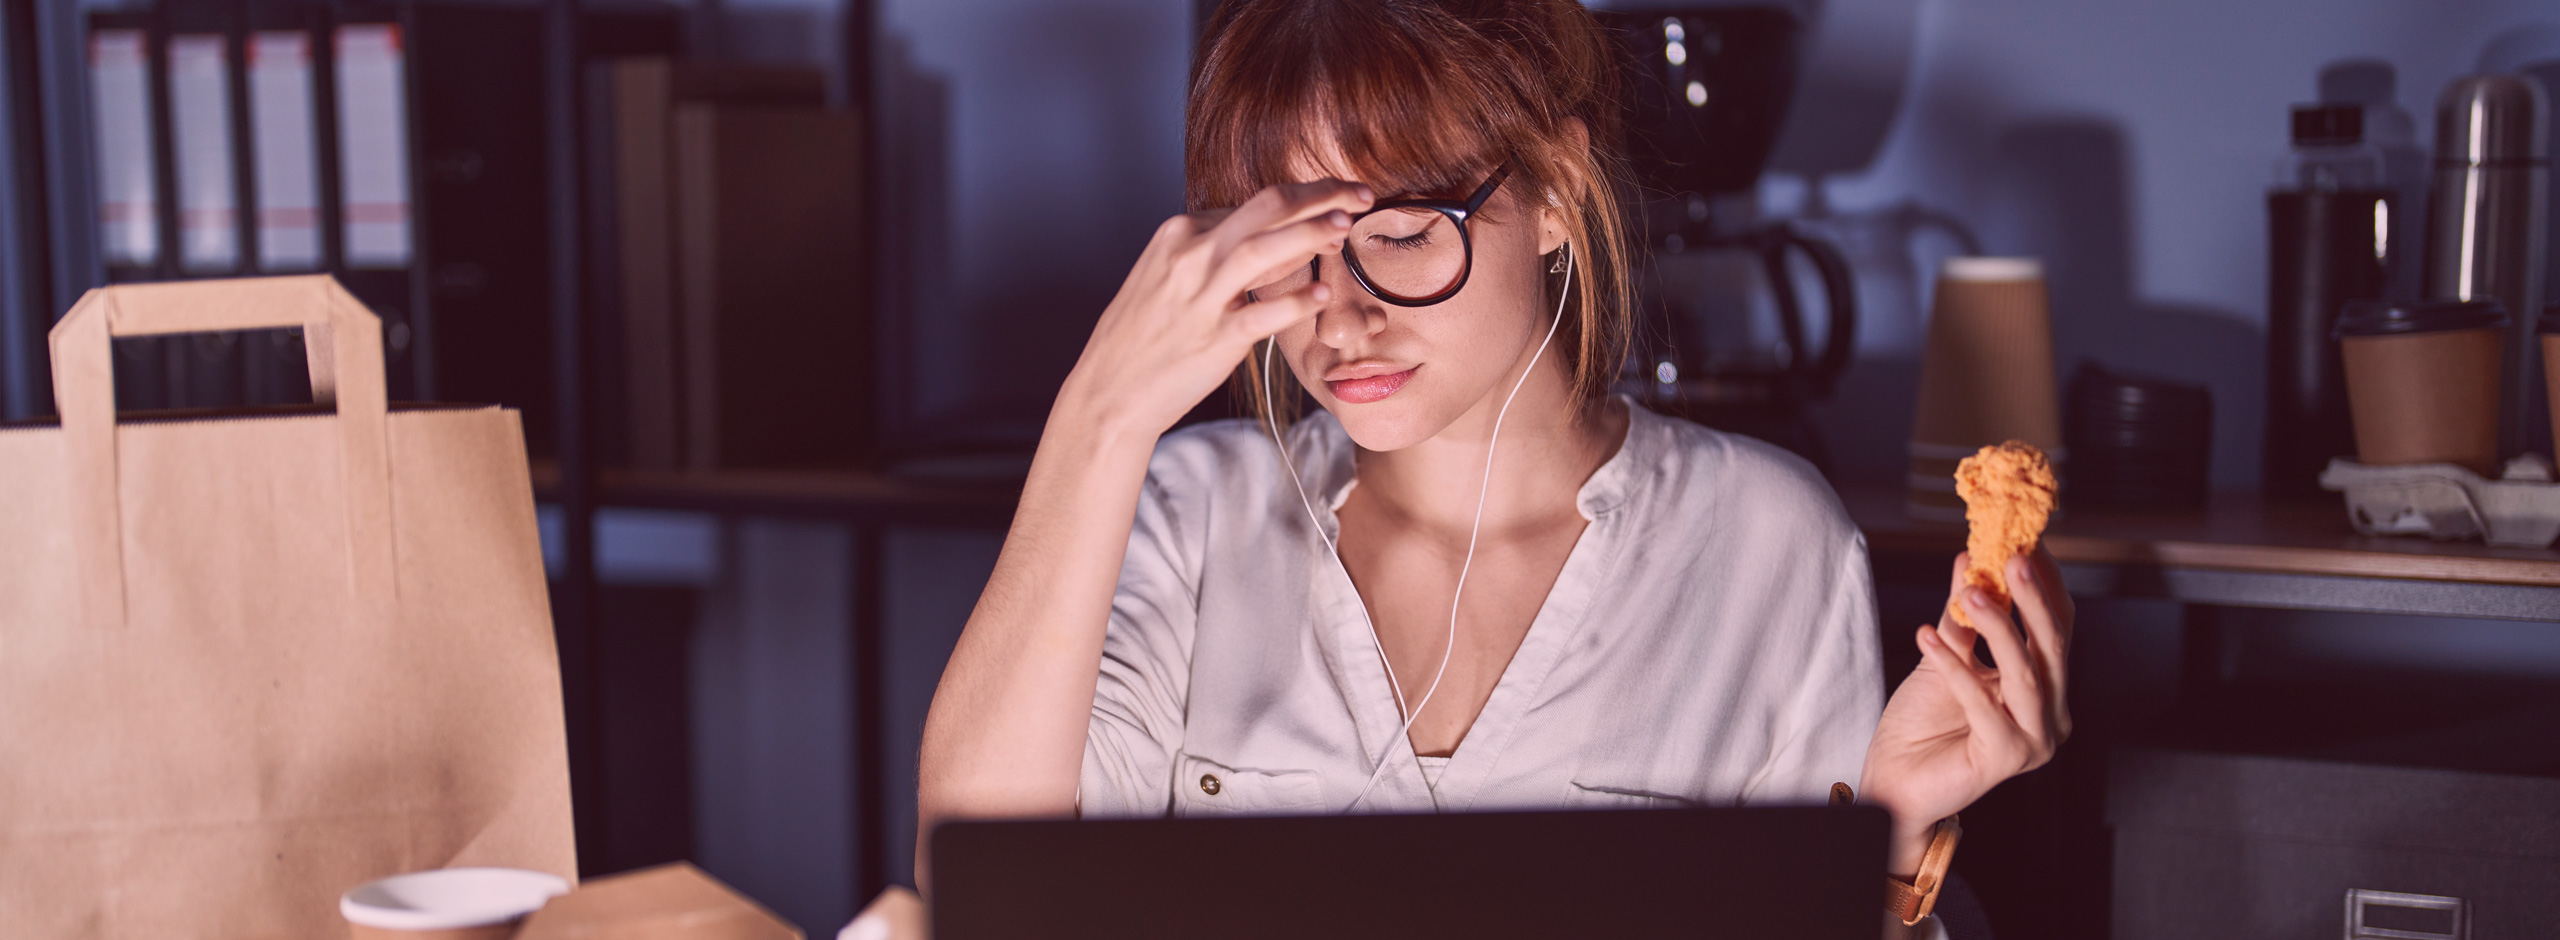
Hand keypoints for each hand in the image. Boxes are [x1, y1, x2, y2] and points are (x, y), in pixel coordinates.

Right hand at [1057, 180, 1374, 437]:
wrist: (1110, 391)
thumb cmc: (1142, 336)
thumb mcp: (1166, 276)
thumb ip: (1210, 255)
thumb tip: (1264, 241)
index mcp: (1179, 234)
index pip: (1251, 206)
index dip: (1300, 203)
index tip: (1332, 206)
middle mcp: (1190, 256)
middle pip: (1265, 208)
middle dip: (1318, 195)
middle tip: (1359, 193)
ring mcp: (1201, 296)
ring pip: (1263, 249)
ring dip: (1311, 232)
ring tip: (1346, 225)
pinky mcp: (1214, 338)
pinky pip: (1262, 313)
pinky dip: (1294, 302)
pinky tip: (1322, 295)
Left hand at [1859, 547, 2074, 875]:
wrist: (1894, 783)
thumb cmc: (1921, 725)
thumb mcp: (1943, 655)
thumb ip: (1962, 614)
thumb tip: (1968, 558)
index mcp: (2045, 688)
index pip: (2056, 628)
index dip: (2044, 584)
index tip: (2024, 541)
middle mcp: (2050, 714)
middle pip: (2051, 646)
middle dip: (2032, 597)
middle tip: (2012, 556)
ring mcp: (2035, 740)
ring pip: (2025, 672)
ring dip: (1997, 626)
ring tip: (1968, 593)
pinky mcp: (2007, 758)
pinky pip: (1982, 701)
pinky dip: (1954, 666)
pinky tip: (1926, 638)